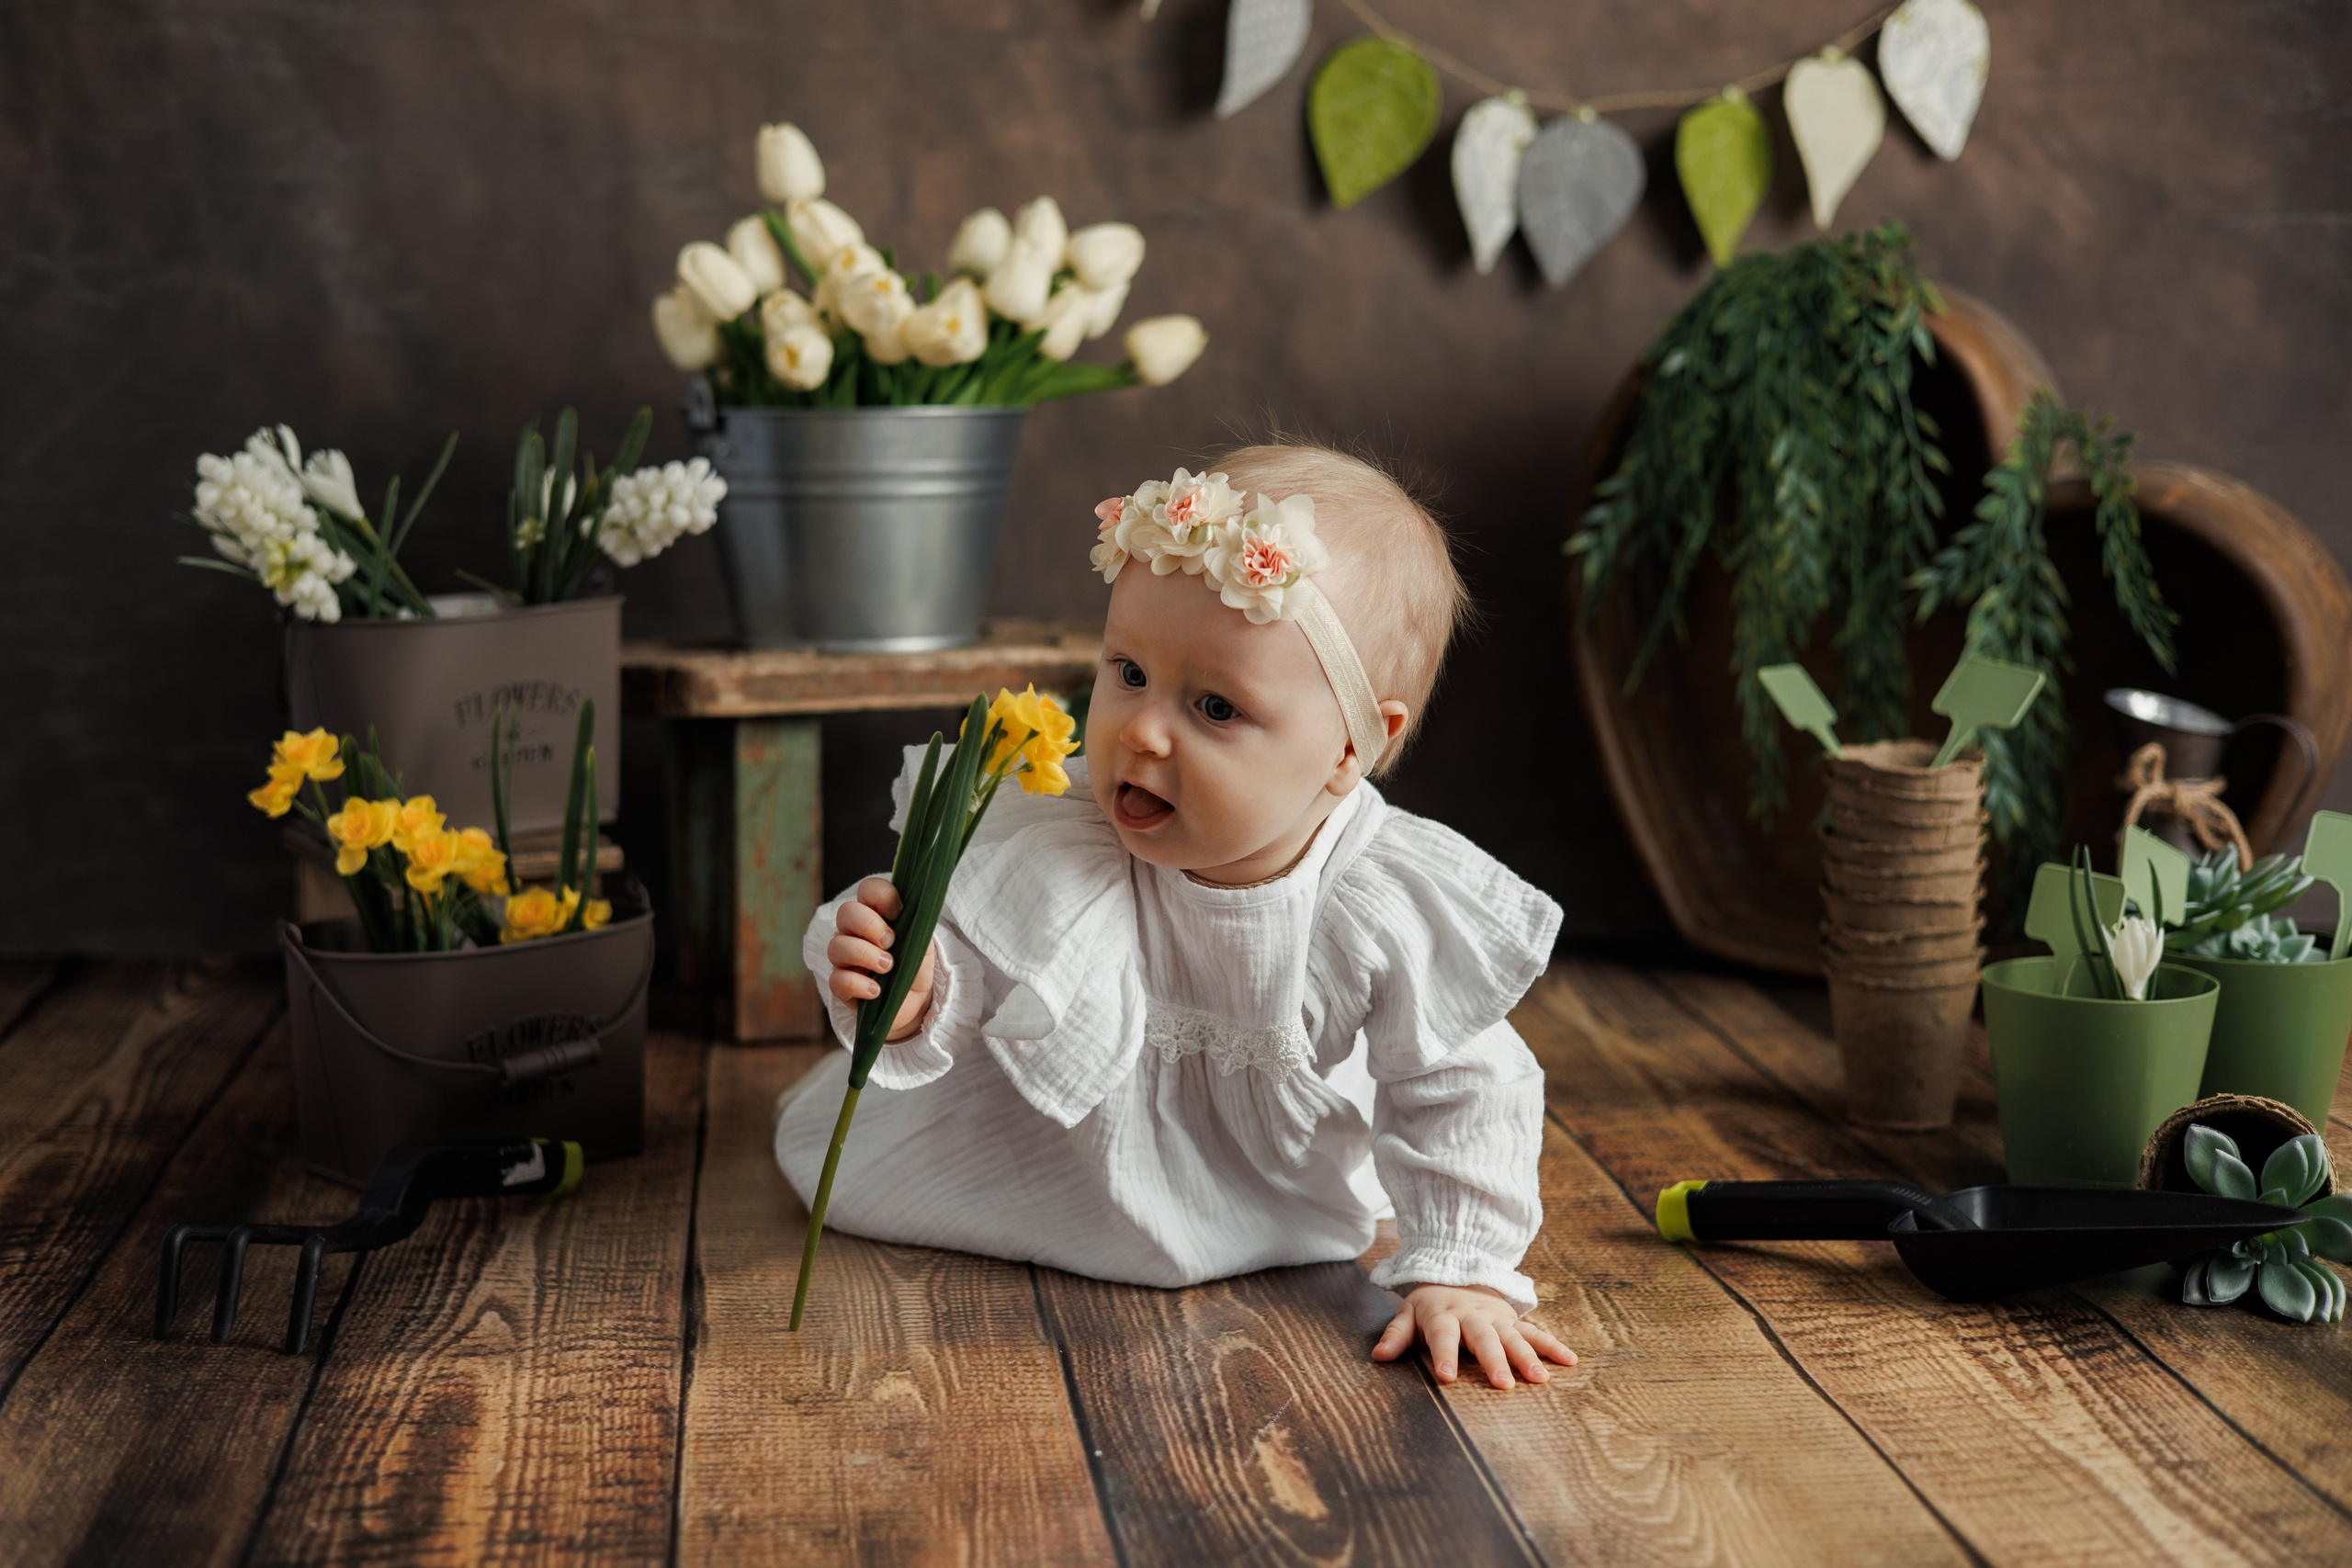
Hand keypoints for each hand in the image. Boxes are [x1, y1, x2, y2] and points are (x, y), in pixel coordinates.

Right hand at [825, 877, 936, 1041]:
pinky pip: (837, 980)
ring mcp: (845, 959)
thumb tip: (917, 908)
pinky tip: (877, 991)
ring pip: (837, 946)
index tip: (898, 913)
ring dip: (865, 954)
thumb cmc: (914, 964)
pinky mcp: (842, 986)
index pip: (867, 889)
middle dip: (869, 924)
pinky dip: (858, 984)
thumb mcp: (922, 941)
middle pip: (846, 912)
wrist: (914, 1001)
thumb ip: (917, 923)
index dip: (881, 896)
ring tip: (888, 966)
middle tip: (890, 942)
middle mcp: (854, 932)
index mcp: (875, 914)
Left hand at [1371, 1283, 1576, 1389]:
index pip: (1443, 1335)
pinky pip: (1535, 1332)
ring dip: (1528, 1356)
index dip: (1444, 1355)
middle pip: (1484, 1338)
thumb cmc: (1429, 1305)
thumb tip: (1378, 1356)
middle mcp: (1472, 1316)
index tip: (1446, 1378)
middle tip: (1504, 1385)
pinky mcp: (1512, 1321)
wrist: (1456, 1272)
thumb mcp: (1407, 1314)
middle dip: (1494, 1360)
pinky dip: (1552, 1345)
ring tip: (1540, 1379)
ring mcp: (1496, 1318)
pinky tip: (1570, 1361)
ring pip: (1513, 1336)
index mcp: (1443, 1316)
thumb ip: (1396, 1335)